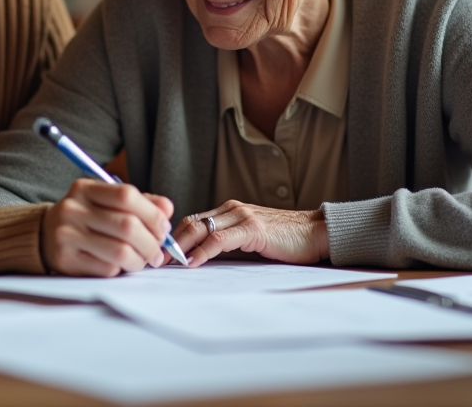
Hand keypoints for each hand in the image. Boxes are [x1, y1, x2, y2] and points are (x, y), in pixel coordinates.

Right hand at [41, 179, 175, 276]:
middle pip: (127, 226)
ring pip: (120, 251)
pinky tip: (120, 266)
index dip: (152, 213)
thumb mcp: (107, 201)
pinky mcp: (66, 260)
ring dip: (140, 260)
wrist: (45, 236)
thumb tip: (167, 209)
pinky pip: (107, 269)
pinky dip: (121, 270)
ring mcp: (67, 235)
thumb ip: (139, 202)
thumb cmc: (86, 217)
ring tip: (144, 261)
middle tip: (158, 252)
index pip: (126, 195)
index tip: (164, 227)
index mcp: (85, 188)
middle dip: (152, 242)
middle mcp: (73, 209)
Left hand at [174, 201, 329, 267]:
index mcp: (230, 210)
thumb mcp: (251, 238)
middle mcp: (233, 209)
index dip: (175, 236)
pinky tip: (193, 262)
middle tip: (155, 259)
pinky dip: (203, 251)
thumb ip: (230, 242)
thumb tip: (203, 258)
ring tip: (168, 262)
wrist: (316, 232)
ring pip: (201, 228)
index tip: (160, 253)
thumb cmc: (286, 239)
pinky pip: (220, 239)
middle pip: (191, 222)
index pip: (193, 220)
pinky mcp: (253, 229)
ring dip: (181, 247)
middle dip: (171, 242)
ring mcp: (242, 216)